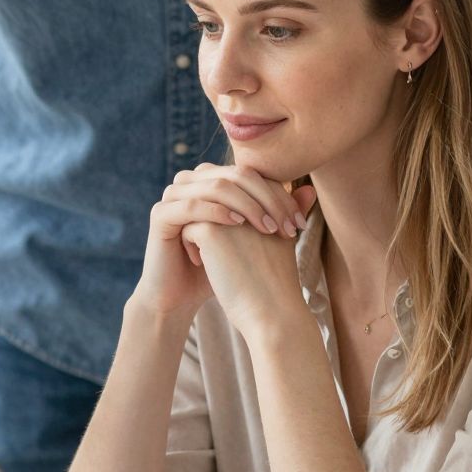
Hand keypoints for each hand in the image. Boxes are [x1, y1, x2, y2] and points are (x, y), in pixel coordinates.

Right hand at [134, 163, 311, 321]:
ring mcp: (173, 195)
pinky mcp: (160, 215)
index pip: (252, 174)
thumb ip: (276, 212)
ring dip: (248, 206)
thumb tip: (311, 191)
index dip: (279, 194)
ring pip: (217, 186)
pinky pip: (192, 205)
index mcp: (212, 179)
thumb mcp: (252, 238)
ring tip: (269, 230)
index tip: (300, 223)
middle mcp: (191, 181)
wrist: (181, 296)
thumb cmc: (219, 267)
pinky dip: (218, 212)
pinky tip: (238, 226)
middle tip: (288, 228)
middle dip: (268, 200)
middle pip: (236, 175)